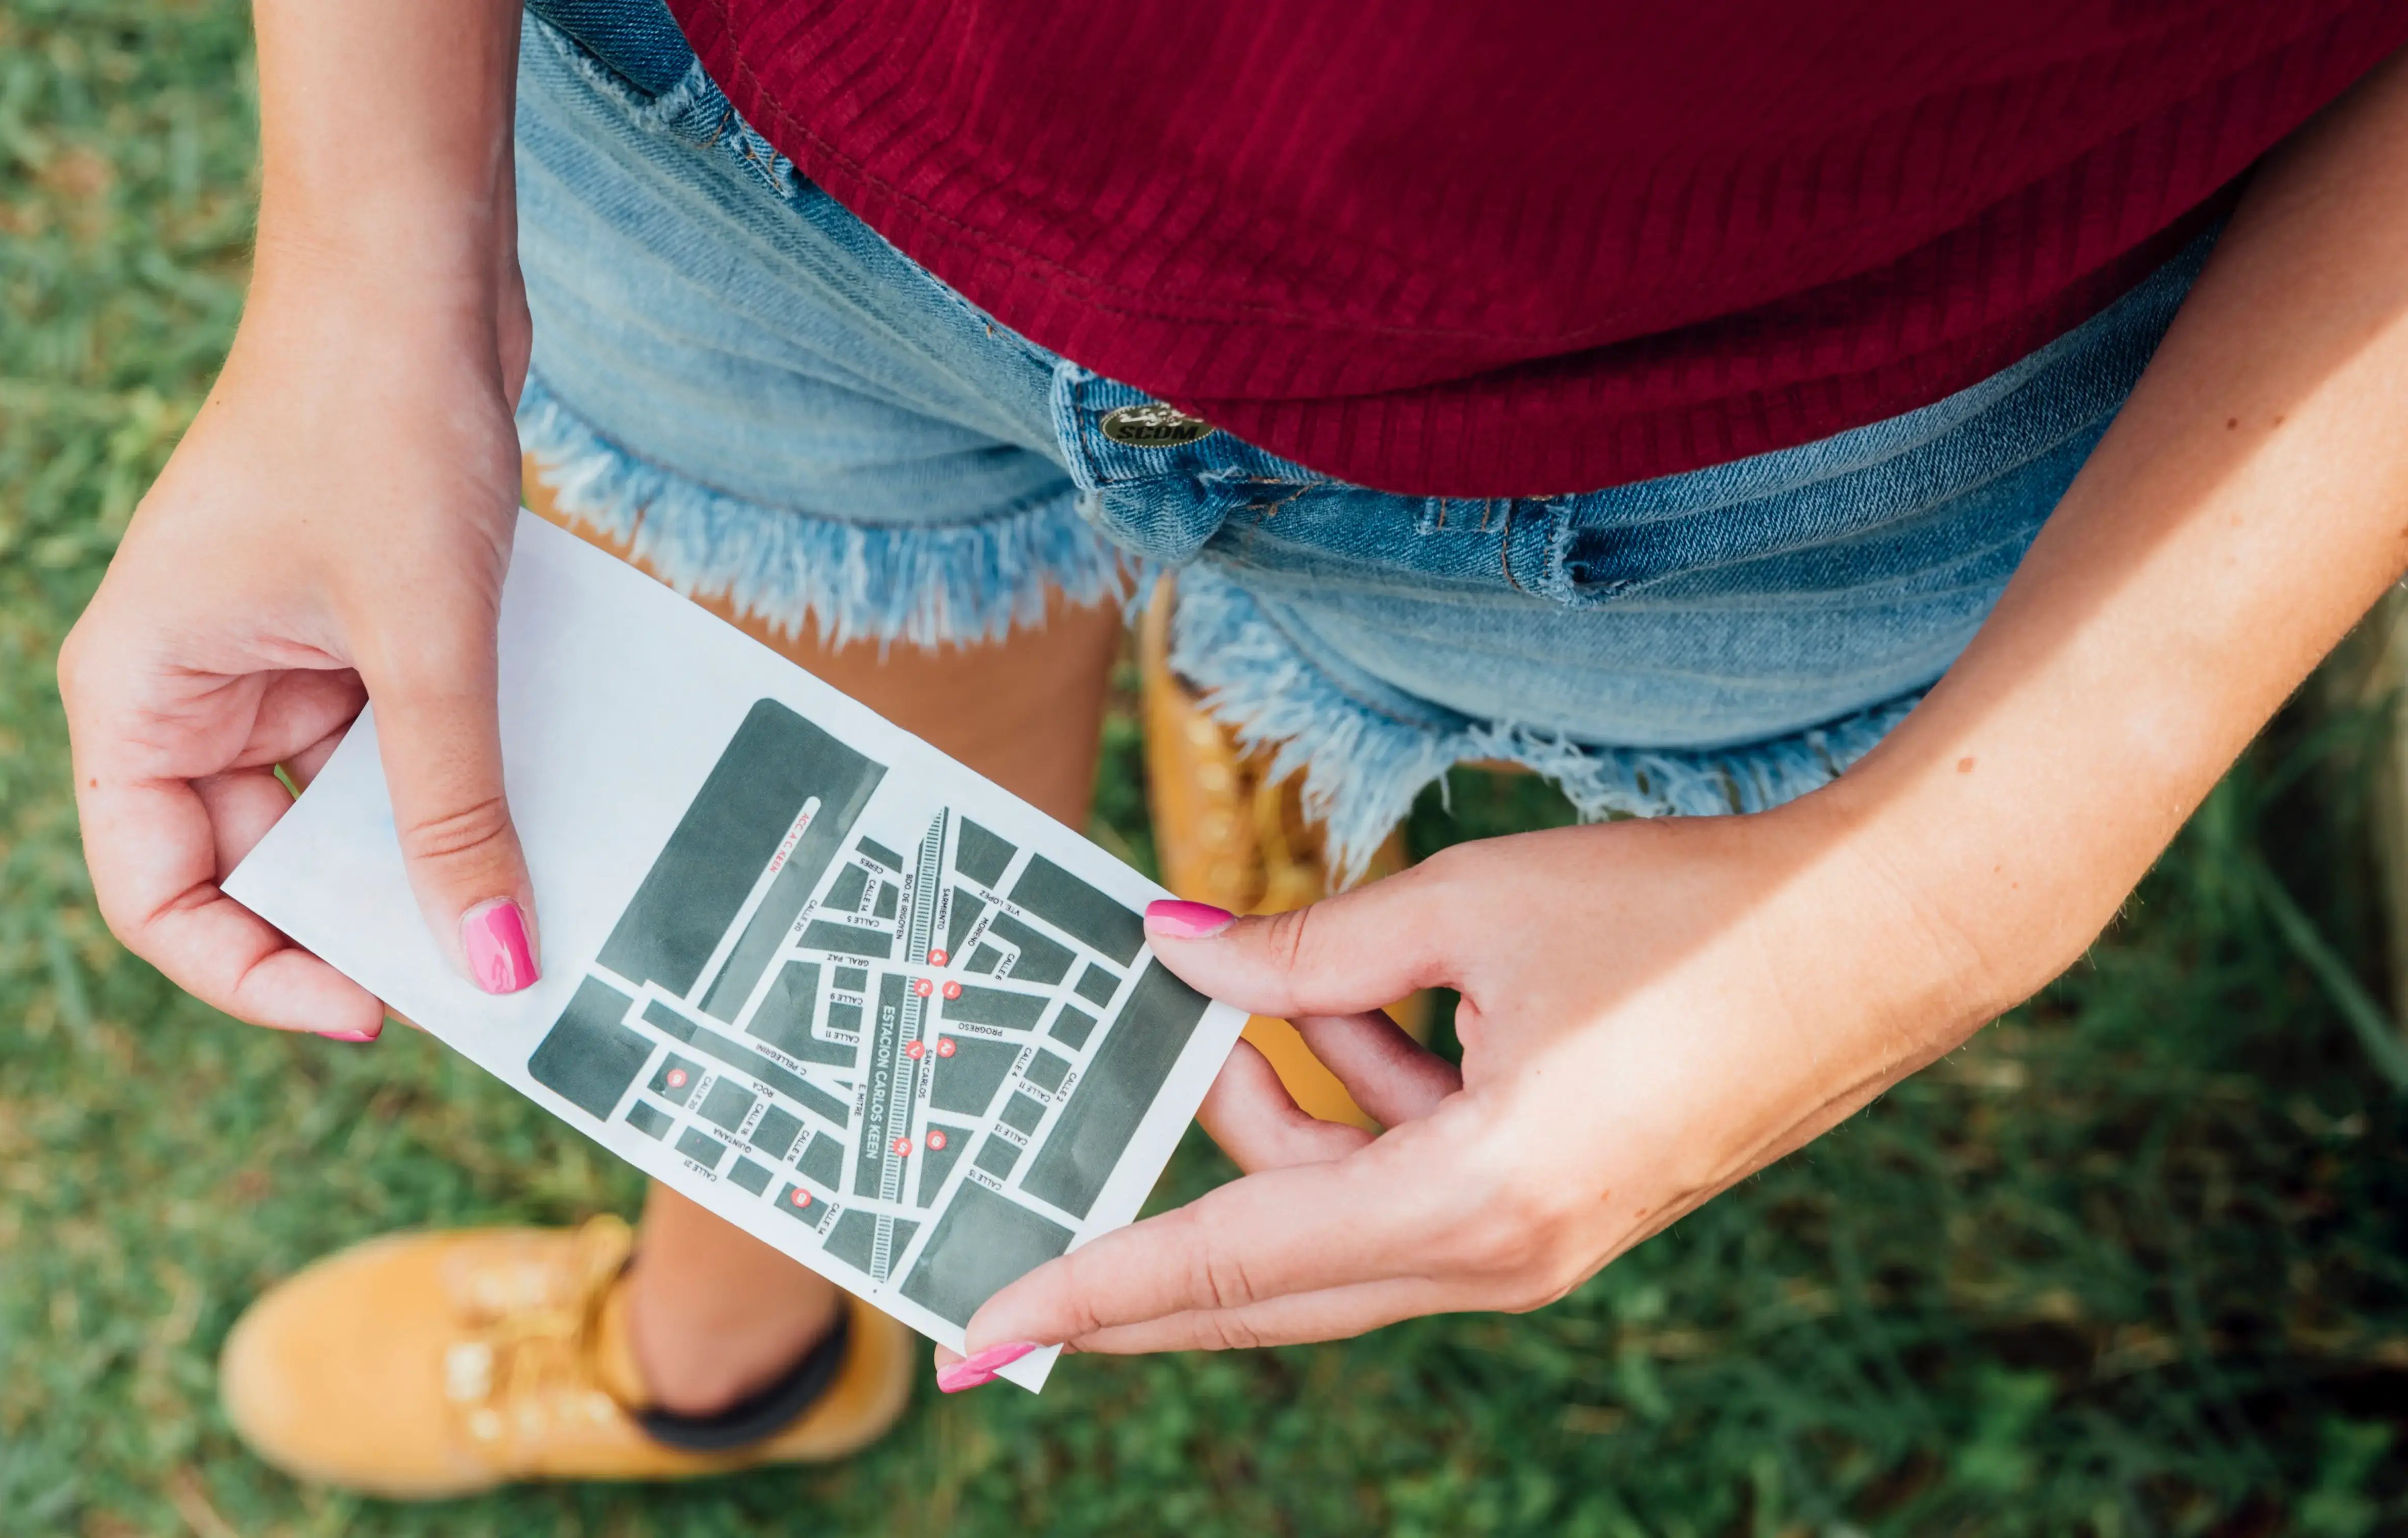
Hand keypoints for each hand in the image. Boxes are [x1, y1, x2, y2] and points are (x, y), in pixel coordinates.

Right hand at [57, 271, 538, 1040]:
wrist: (413, 265)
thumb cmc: (373, 424)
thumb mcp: (425, 644)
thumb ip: (453, 810)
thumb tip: (495, 963)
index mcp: (137, 696)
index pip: (158, 897)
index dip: (252, 976)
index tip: (372, 1007)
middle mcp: (189, 691)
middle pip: (253, 868)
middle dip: (357, 922)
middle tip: (473, 964)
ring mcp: (270, 664)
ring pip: (338, 813)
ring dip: (420, 851)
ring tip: (519, 892)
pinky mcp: (348, 632)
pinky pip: (394, 745)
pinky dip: (456, 780)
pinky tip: (538, 806)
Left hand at [945, 801, 2015, 1368]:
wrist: (1878, 938)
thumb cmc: (1686, 917)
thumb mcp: (1468, 906)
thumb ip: (1305, 946)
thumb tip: (1174, 947)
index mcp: (1471, 1203)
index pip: (1222, 1262)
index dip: (1085, 1294)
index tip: (977, 1342)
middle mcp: (1496, 1256)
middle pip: (1258, 1278)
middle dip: (1139, 1245)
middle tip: (1025, 1224)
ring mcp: (1529, 1243)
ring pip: (1328, 1213)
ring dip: (1275, 1106)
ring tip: (1266, 979)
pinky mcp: (1548, 1207)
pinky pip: (1400, 1179)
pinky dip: (1356, 1097)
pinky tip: (1360, 994)